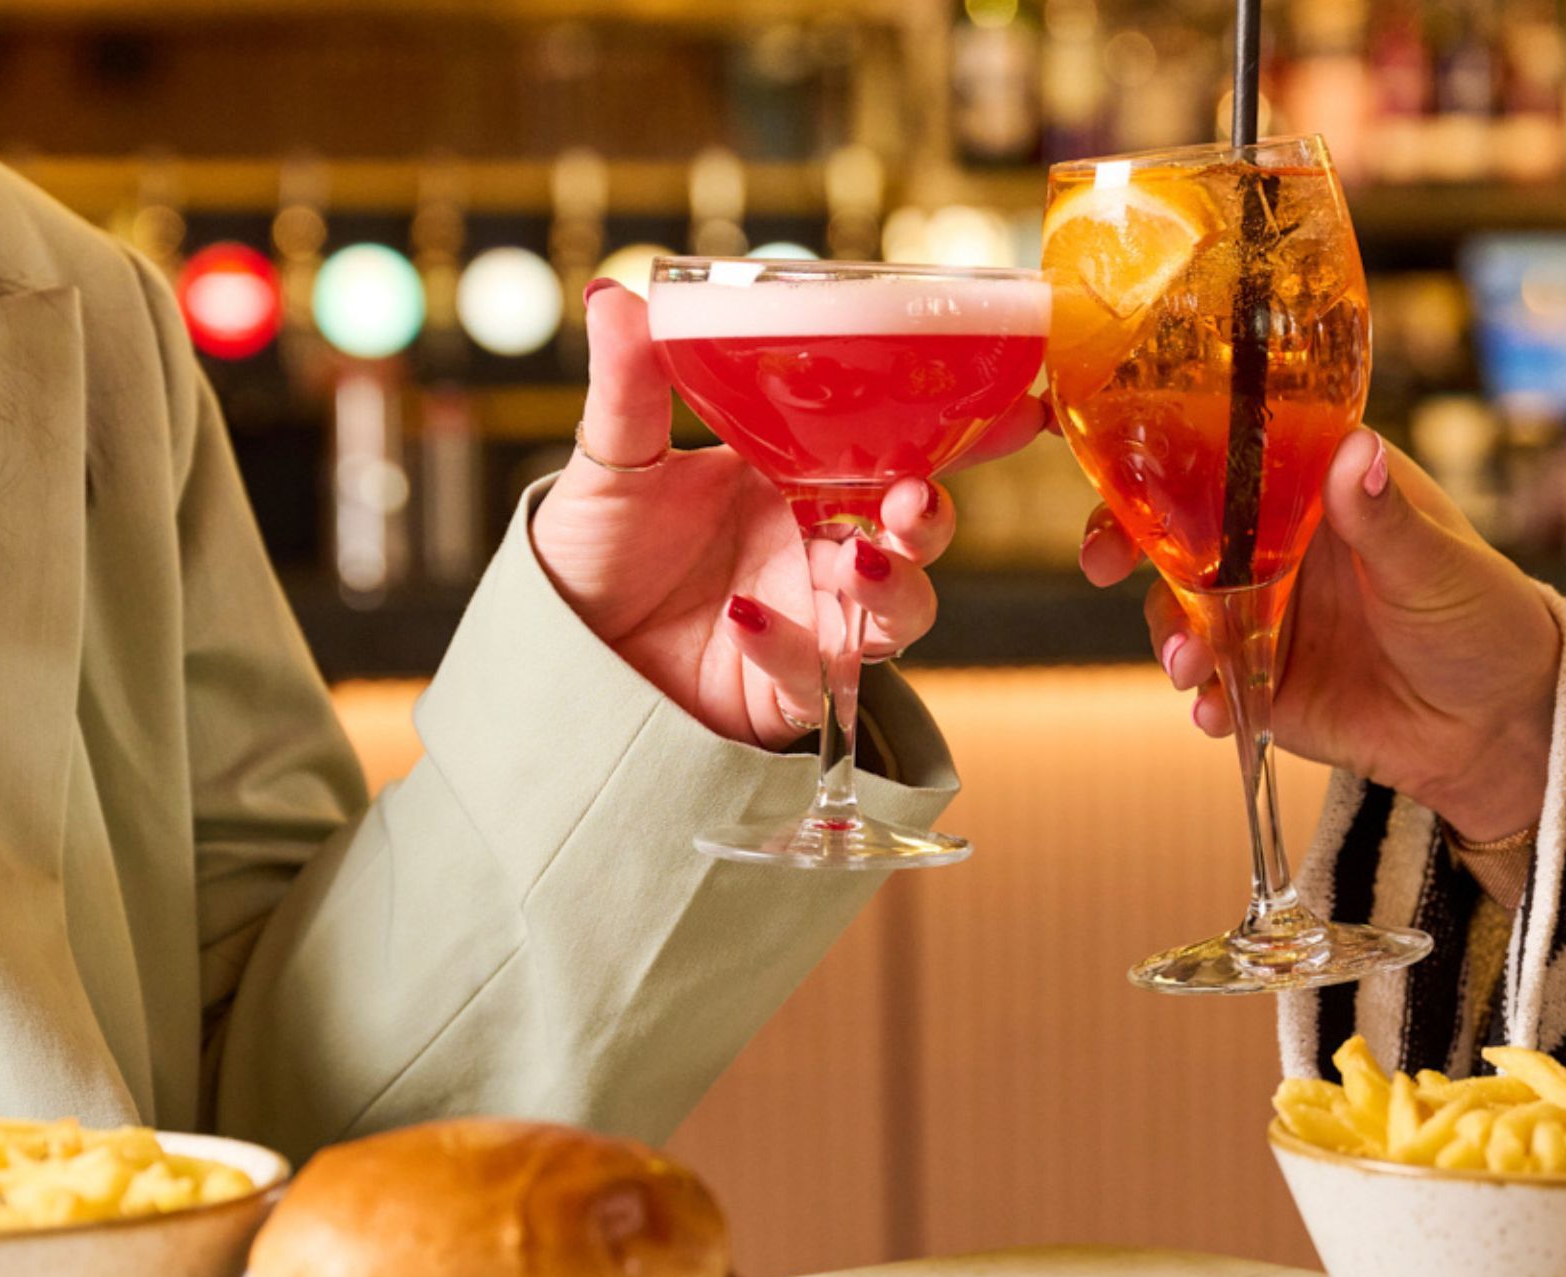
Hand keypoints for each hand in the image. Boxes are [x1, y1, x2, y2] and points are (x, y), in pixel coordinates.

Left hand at [531, 281, 1045, 749]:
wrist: (553, 653)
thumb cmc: (595, 553)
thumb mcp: (612, 462)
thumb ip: (629, 386)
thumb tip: (615, 294)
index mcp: (797, 478)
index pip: (896, 448)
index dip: (959, 432)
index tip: (1012, 407)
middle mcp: (818, 548)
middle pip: (914, 534)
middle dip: (932, 518)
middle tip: (913, 501)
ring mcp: (812, 621)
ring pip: (897, 613)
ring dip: (893, 588)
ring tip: (855, 562)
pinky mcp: (787, 692)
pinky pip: (814, 677)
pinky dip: (789, 647)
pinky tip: (743, 618)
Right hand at [1080, 431, 1563, 842]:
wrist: (1497, 730)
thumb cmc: (1484, 619)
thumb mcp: (1437, 564)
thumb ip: (1383, 517)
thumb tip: (1352, 451)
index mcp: (1318, 486)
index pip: (1230, 448)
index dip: (1169, 448)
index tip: (1124, 460)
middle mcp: (1278, 542)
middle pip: (1180, 525)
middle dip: (1127, 541)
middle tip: (1102, 562)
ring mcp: (1263, 612)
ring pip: (1181, 608)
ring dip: (1169, 632)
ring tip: (1188, 665)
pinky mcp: (1262, 682)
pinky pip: (1209, 684)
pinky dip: (1201, 698)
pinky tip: (1213, 712)